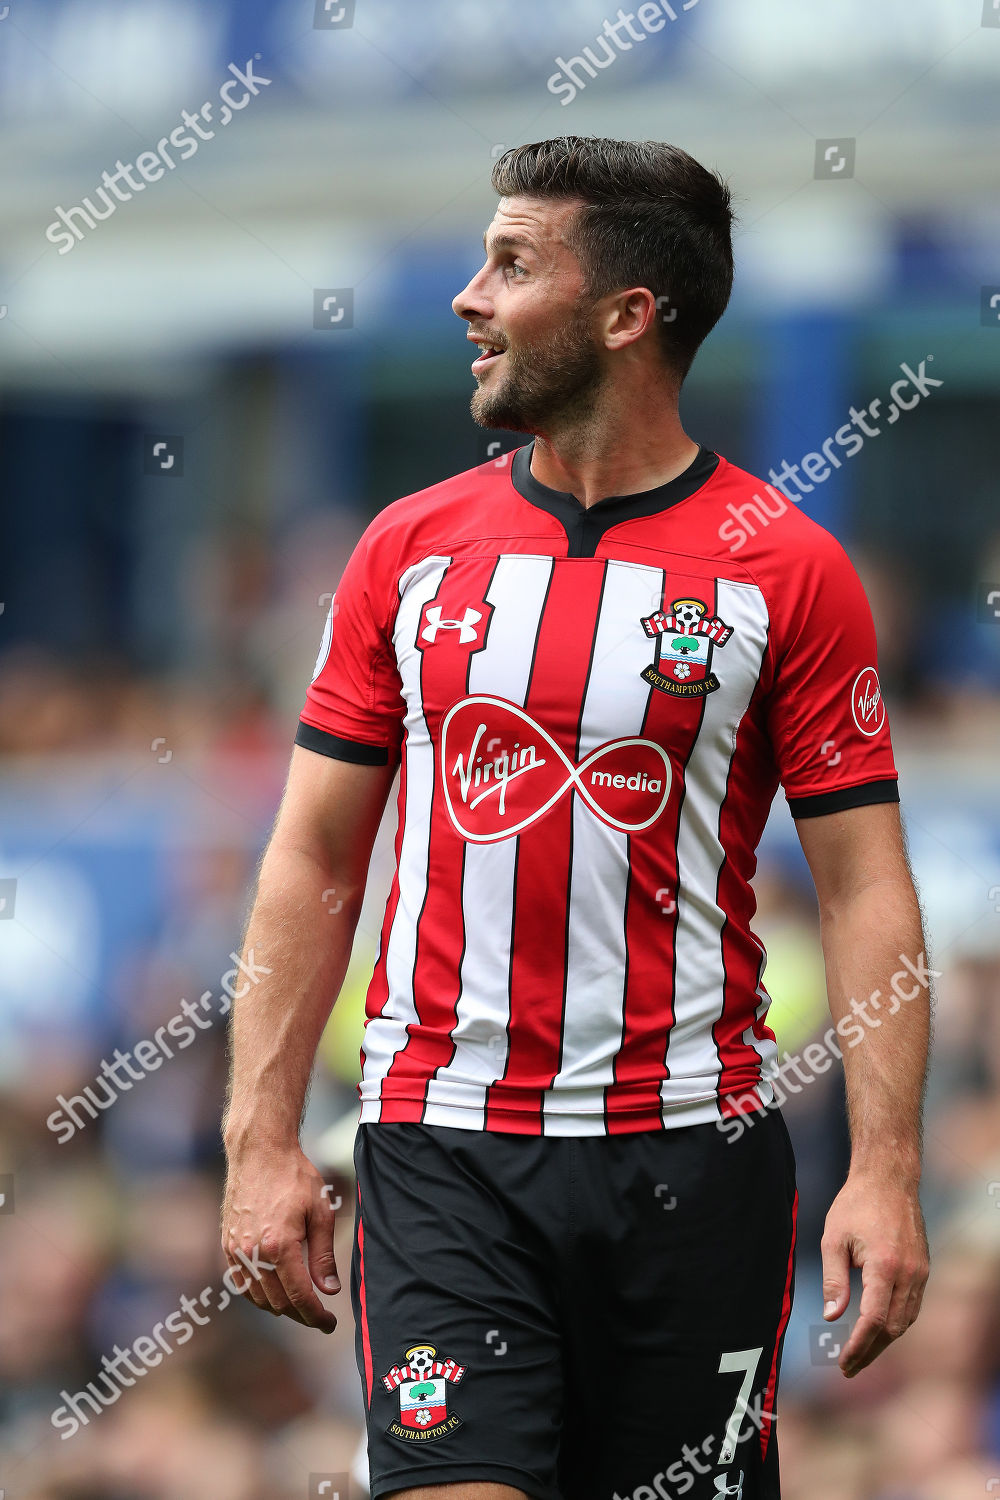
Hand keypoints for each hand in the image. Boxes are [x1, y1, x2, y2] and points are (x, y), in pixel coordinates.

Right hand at [221, 1141, 340, 1332]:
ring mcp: (236, 1250)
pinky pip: (241, 1283)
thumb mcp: (320, 1212)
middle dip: (300, 1315)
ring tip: (300, 1305)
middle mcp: (253, 1253)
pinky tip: (274, 1291)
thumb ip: (323, 1256)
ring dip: (279, 1308)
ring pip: (257, 1298)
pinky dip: (258, 1294)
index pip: (299, 1297)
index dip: (316, 1316)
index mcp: (279, 1246)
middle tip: (319, 1317)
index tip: (329, 1324)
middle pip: (277, 1303)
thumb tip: (329, 1290)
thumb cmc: (294, 1176)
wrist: (259, 1151)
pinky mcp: (226, 1244)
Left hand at [820, 1170, 928, 1376]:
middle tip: (848, 1368)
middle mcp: (908, 1273)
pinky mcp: (923, 1269)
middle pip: (892, 1328)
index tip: (843, 1363)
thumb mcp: (833, 1238)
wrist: (889, 1178)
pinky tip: (878, 1329)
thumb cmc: (855, 1204)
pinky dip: (896, 1323)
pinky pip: (912, 1306)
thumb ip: (834, 1279)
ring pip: (906, 1320)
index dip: (858, 1346)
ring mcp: (920, 1272)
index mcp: (884, 1265)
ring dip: (884, 1341)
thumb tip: (831, 1316)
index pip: (874, 1319)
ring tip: (861, 1355)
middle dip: (870, 1351)